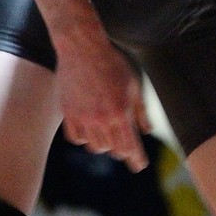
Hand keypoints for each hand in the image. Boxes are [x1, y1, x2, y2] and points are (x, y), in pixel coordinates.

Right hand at [55, 30, 150, 172]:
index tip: (139, 165)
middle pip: (113, 150)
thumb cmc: (113, 64)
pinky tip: (90, 130)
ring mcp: (83, 118)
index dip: (136, 159)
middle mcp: (102, 119)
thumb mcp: (134, 85)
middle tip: (125, 144)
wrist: (83, 49)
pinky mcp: (68, 114)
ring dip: (104, 144)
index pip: (130, 147)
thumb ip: (141, 111)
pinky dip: (84, 138)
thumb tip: (147, 131)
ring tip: (108, 133)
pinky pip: (76, 138)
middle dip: (122, 149)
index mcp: (121, 112)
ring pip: (94, 146)